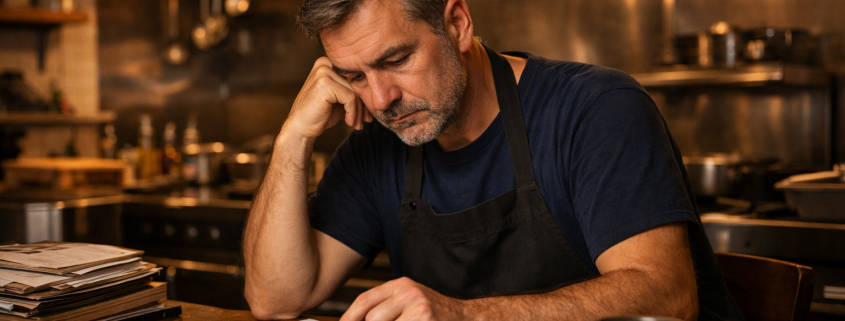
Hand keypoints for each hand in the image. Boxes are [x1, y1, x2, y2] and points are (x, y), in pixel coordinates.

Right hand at [283, 57, 372, 138]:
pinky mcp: (325, 84)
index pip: (355, 77)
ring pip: (355, 91)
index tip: (368, 113)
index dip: (364, 95)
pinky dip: (353, 113)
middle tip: (367, 120)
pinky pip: (350, 98)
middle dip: (364, 104)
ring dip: (360, 111)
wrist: (301, 128)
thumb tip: (379, 92)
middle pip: (356, 83)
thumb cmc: (321, 114)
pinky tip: (349, 122)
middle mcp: (325, 63)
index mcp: (328, 63)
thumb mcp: (340, 99)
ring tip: (358, 124)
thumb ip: (353, 90)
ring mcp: (323, 72)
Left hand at [340, 277, 467, 320]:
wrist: (467, 318)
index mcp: (401, 285)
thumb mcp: (409, 302)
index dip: (349, 317)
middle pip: (372, 318)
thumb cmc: (435, 314)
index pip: (365, 300)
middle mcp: (409, 292)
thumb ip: (385, 307)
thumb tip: (360, 319)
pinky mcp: (425, 320)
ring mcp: (419, 308)